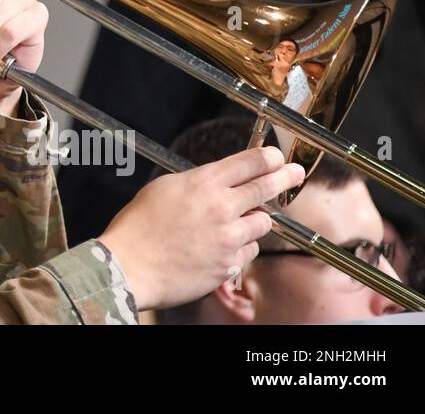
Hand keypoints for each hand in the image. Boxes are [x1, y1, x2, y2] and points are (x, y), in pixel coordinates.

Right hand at [98, 147, 305, 309]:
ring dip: (254, 220)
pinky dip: (241, 248)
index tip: (277, 157)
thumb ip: (197, 183)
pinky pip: (249, 251)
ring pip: (262, 222)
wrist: (129, 267)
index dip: (268, 157)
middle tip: (295, 173)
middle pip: (265, 187)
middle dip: (284, 177)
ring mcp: (228, 238)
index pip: (248, 162)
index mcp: (202, 184)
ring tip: (237, 223)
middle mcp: (221, 208)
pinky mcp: (230, 264)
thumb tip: (218, 182)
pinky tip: (220, 248)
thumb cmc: (138, 228)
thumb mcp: (164, 189)